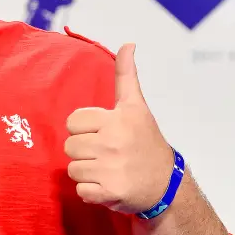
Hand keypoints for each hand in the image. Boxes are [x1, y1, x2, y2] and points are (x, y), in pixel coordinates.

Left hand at [63, 44, 172, 214]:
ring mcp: (111, 168)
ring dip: (87, 173)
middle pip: (70, 146)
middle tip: (106, 155)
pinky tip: (108, 186)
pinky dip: (91, 192)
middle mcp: (114, 142)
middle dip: (84, 152)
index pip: (72, 122)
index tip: (103, 133)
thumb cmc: (145, 141)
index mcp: (117, 119)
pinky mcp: (109, 192)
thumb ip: (126, 75)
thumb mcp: (136, 106)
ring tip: (108, 170)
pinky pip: (80, 190)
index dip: (84, 129)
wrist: (165, 183)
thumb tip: (127, 43)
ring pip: (73, 169)